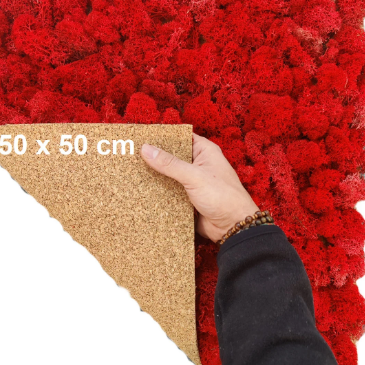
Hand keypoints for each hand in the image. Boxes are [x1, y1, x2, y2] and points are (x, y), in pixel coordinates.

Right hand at [141, 133, 259, 242]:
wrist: (233, 227)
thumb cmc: (223, 197)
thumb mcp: (194, 176)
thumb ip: (170, 164)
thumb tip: (146, 149)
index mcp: (205, 152)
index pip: (180, 137)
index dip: (163, 137)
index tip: (142, 136)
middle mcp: (198, 165)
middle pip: (172, 157)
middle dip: (155, 158)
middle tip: (131, 155)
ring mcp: (192, 183)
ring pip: (169, 176)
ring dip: (155, 177)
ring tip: (132, 172)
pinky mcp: (187, 199)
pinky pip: (169, 193)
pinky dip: (159, 193)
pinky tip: (142, 191)